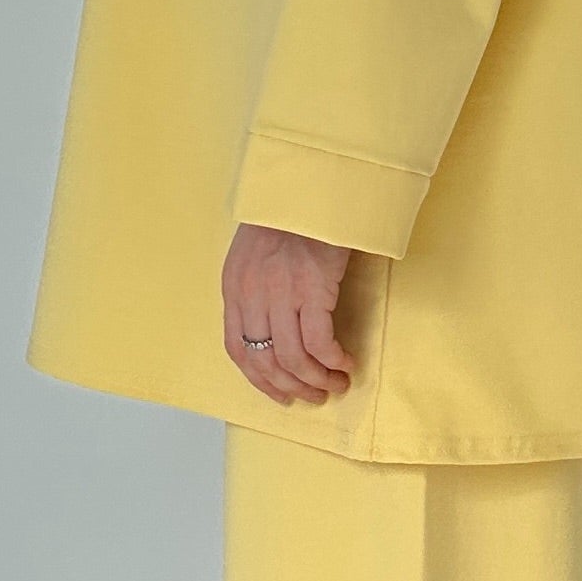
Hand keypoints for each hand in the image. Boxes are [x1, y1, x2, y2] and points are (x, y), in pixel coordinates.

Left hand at [222, 223, 353, 404]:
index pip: (237, 350)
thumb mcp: (253, 253)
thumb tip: (272, 328)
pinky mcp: (313, 289)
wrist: (309, 185)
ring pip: (293, 358)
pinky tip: (347, 362)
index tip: (280, 393)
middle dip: (292, 387)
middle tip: (315, 395)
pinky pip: (320, 342)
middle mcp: (252, 294)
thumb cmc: (288, 216)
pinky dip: (334, 360)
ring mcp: (281, 293)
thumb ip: (254, 288)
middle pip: (266, 361)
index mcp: (234, 287)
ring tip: (336, 384)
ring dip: (317, 379)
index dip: (259, 380)